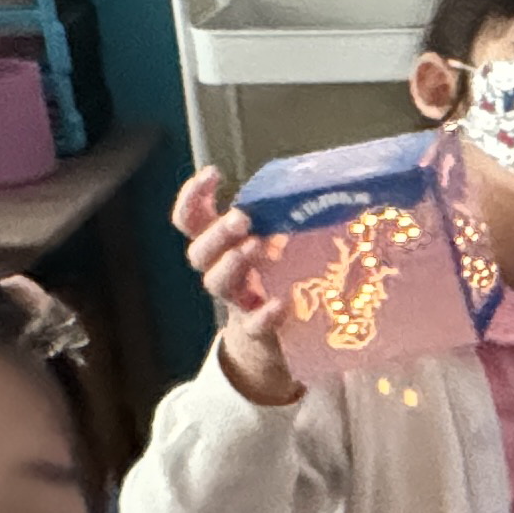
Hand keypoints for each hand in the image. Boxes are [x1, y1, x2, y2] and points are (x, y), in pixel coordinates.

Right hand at [172, 168, 299, 407]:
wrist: (273, 338)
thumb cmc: (274, 278)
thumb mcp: (273, 244)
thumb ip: (282, 217)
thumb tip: (322, 182)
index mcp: (222, 246)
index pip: (191, 220)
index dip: (191, 197)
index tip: (212, 174)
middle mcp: (222, 271)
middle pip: (199, 252)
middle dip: (217, 232)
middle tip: (241, 218)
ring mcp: (236, 301)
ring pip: (216, 283)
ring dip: (232, 263)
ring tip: (254, 246)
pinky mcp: (256, 330)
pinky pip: (252, 324)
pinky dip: (263, 314)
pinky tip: (278, 303)